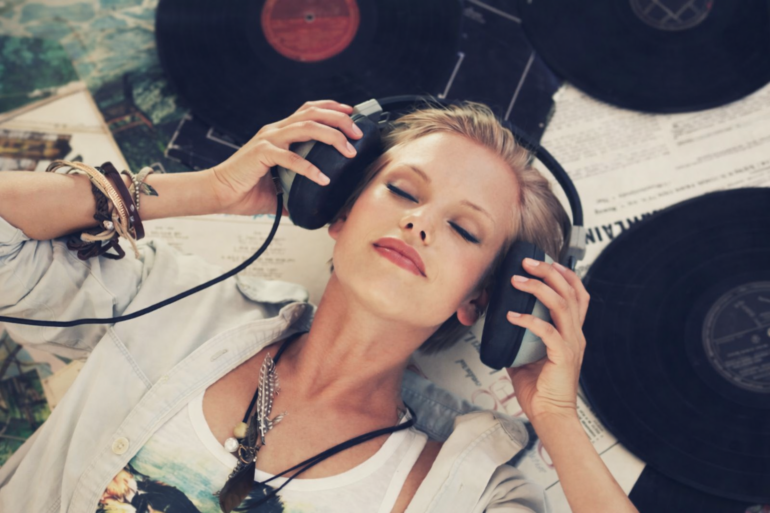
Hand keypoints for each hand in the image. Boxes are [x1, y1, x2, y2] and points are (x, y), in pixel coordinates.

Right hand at [208, 100, 363, 216]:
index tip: (353, 115)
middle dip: (340, 120)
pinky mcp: (261, 154)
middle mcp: (274, 131)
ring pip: (306, 127)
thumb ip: (298, 188)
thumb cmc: (245, 188)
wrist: (218, 193)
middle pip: (313, 113)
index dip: (332, 108)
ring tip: (348, 151)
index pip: (309, 110)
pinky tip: (323, 179)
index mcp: (279, 133)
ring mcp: (268, 140)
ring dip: (332, 137)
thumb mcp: (279, 185)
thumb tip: (316, 202)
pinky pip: (290, 157)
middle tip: (357, 134)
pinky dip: (309, 168)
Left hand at [504, 258, 590, 423]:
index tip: (546, 261)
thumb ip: (519, 339)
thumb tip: (499, 325)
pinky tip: (512, 315)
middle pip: (570, 291)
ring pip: (561, 304)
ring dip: (538, 288)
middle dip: (548, 272)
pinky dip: (529, 320)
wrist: (550, 416)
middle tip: (526, 262)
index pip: (578, 295)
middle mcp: (575, 334)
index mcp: (571, 333)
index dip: (565, 274)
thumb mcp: (526, 357)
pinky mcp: (563, 356)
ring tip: (517, 281)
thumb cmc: (540, 391)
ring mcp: (572, 344)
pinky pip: (548, 331)